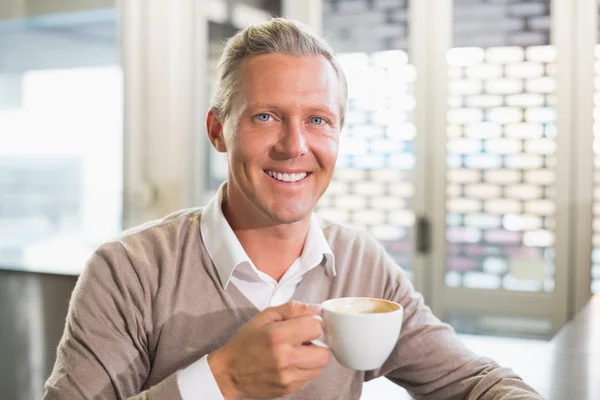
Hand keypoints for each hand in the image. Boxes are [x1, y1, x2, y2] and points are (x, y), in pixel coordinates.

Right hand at [208, 301, 329, 398]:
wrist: (230, 372)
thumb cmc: (246, 342)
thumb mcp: (264, 317)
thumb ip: (292, 309)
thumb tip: (316, 308)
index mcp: (278, 335)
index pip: (316, 328)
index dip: (313, 324)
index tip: (305, 326)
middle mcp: (285, 358)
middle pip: (324, 353)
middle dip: (317, 344)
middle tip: (305, 341)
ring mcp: (288, 377)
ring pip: (319, 367)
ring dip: (313, 358)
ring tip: (297, 352)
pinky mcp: (289, 390)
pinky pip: (309, 378)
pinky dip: (304, 369)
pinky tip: (291, 364)